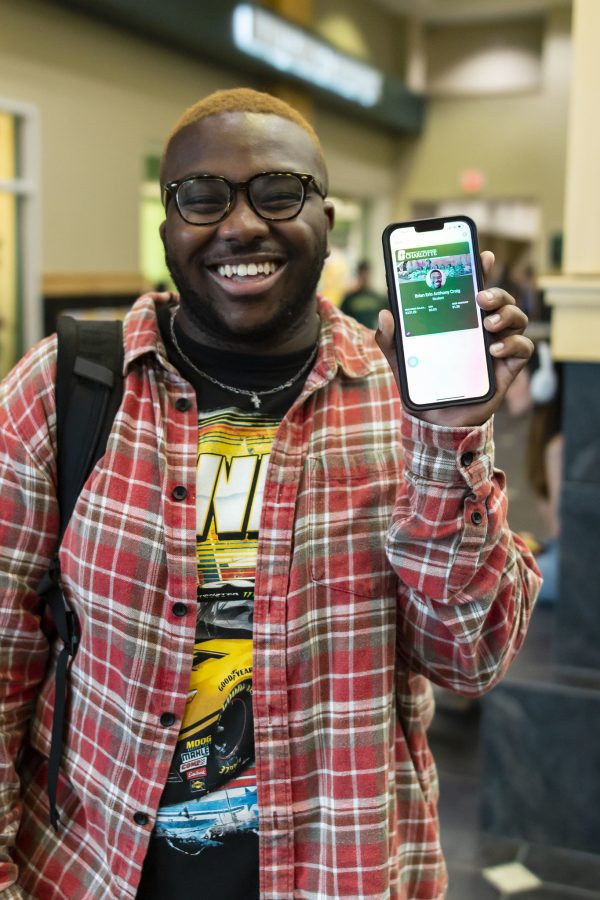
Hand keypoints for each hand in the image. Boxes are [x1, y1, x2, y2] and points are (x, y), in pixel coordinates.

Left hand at [375, 251, 534, 427]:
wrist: (435, 420)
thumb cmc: (423, 383)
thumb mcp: (401, 360)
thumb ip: (389, 338)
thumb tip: (384, 314)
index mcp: (461, 321)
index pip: (475, 288)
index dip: (482, 269)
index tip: (482, 255)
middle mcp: (483, 330)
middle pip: (502, 299)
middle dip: (496, 292)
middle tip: (480, 298)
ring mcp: (498, 347)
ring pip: (517, 318)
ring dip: (507, 314)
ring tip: (487, 323)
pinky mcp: (507, 368)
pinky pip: (523, 348)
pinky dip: (514, 343)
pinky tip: (495, 349)